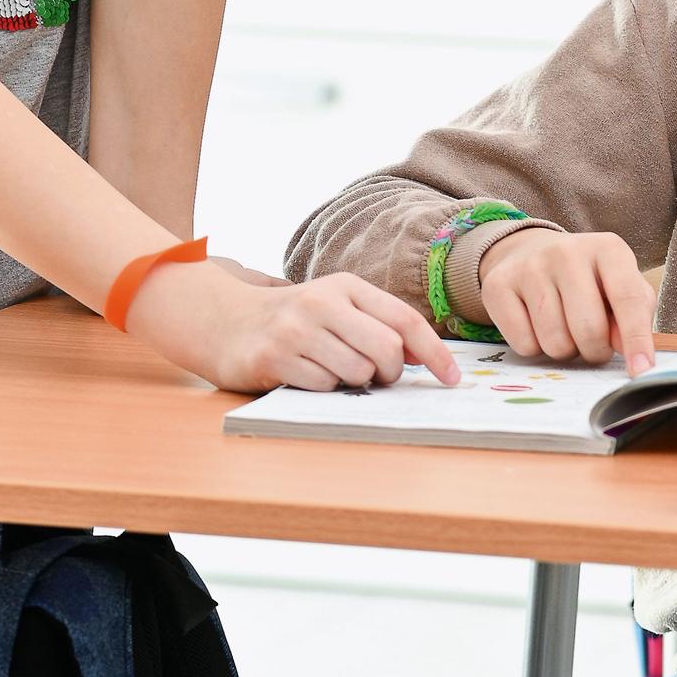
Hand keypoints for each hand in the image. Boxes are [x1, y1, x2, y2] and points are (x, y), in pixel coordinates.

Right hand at [130, 257, 458, 393]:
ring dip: (352, 383)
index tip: (452, 379)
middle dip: (388, 374)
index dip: (436, 354)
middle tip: (374, 376)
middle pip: (386, 352)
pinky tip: (305, 375)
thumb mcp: (336, 308)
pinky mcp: (274, 358)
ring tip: (329, 369)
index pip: (405, 321)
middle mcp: (323, 303)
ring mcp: (297, 330)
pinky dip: (323, 389)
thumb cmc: (292, 320)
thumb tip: (426, 356)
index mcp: (346, 287)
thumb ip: (379, 325)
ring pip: (357, 374)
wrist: (224, 320)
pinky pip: (323, 387)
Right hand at [476, 225, 655, 372]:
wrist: (530, 253)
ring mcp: (530, 267)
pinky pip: (523, 344)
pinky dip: (534, 348)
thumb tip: (626, 349)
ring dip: (564, 350)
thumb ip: (634, 315)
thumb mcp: (619, 287)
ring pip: (555, 342)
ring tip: (564, 329)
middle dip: (594, 350)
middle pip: (588, 329)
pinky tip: (536, 326)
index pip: (627, 298)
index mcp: (607, 249)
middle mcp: (567, 252)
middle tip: (592, 343)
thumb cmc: (587, 280)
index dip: (637, 340)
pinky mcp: (498, 286)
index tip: (641, 370)